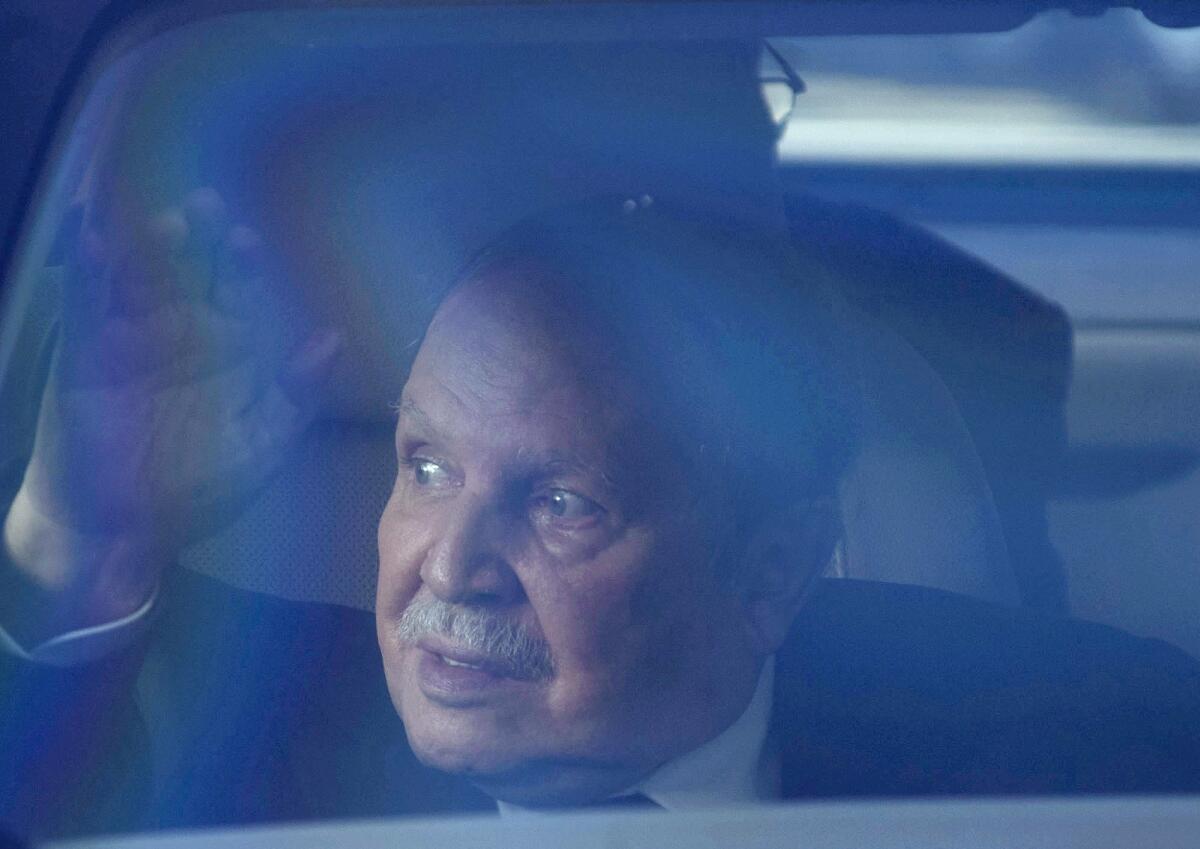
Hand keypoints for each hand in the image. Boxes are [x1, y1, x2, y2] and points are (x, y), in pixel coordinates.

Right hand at [3, 189, 339, 635]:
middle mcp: (183, 332)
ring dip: (148, 244)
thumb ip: (297, 394)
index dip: (244, 266)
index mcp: (231, 348)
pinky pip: (86, 306)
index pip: (241, 293)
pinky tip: (95, 237)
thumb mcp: (262, 444)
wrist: (125, 530)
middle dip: (199, 238)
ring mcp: (133, 339)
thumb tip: (333, 338)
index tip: (247, 243)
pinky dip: (88, 270)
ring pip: (141, 277)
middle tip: (206, 207)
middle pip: (192, 271)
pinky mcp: (84, 355)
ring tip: (163, 221)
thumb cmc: (201, 487)